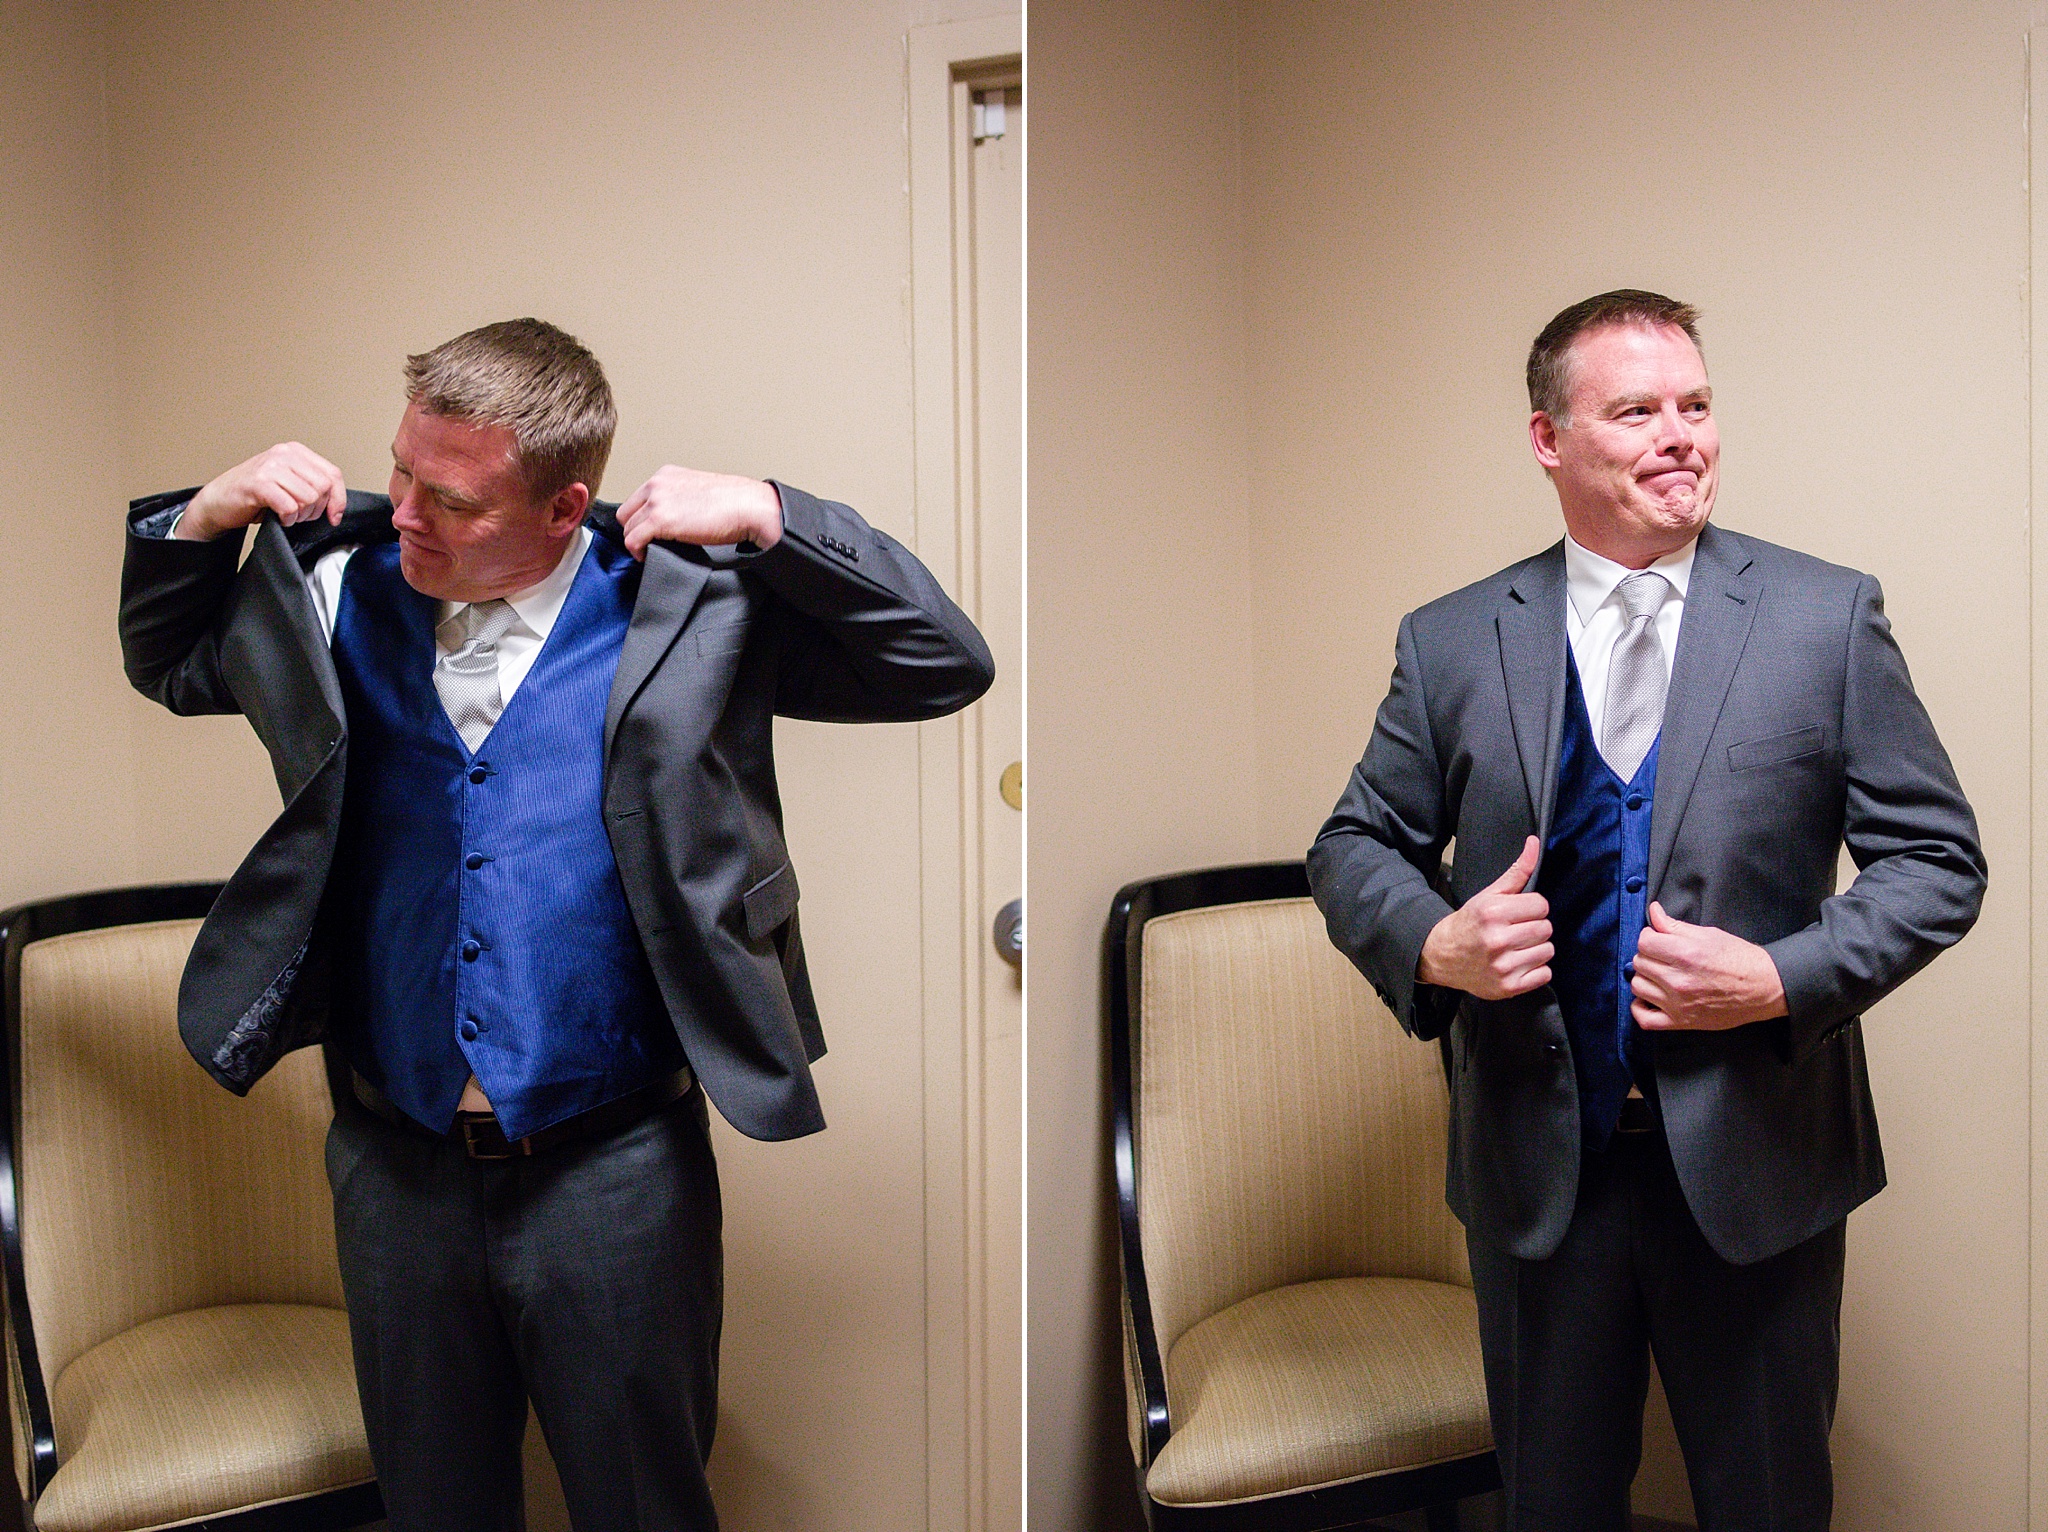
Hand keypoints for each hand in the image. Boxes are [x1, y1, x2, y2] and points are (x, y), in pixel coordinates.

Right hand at [177, 442, 345, 540]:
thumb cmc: (253, 494)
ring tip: (286, 514)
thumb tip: (337, 504)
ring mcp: (270, 467)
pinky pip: (290, 506)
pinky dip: (287, 518)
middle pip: (323, 487)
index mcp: (295, 451)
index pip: (333, 474)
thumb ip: (311, 484)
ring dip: (300, 515)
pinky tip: (278, 517)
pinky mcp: (258, 483)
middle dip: (316, 509)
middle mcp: (283, 454)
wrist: (217, 501)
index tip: (334, 516)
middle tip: (299, 514)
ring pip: (309, 498)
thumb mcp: (288, 483)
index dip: (338, 499)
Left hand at [616, 466, 782, 560]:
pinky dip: (637, 552)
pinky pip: (632, 541)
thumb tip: (672, 520)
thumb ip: (678, 500)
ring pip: (628, 529)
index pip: (636, 499)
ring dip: (637, 543)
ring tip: (651, 552)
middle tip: (649, 544)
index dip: (640, 519)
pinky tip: (648, 556)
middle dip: (635, 530)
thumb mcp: (697, 491)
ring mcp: (657, 502)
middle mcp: (657, 484)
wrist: (748, 507)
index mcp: (666, 475)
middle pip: (627, 514)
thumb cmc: (733, 503)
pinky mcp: (660, 521)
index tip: (648, 532)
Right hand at [1417, 836, 1553, 999]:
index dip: (1532, 908)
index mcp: (1494, 913)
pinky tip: (1518, 963)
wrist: (1442, 956)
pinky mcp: (1508, 987)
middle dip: (1534, 927)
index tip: (1518, 913)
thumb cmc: (1469, 923)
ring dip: (1536, 949)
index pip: (1542, 905)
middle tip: (1516, 930)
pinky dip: (1535, 970)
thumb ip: (1517, 871)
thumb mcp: (1489, 895)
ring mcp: (1503, 966)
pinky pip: (1544, 974)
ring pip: (1548, 951)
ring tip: (1517, 947)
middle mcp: (1498, 940)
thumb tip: (1535, 843)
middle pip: (1546, 928)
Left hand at [1631, 902, 1787, 1030]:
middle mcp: (1678, 980)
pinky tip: (1649, 999)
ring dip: (1645, 978)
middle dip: (1649, 955)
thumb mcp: (1708, 935)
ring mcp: (1678, 1004)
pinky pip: (1644, 1019)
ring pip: (1637, 987)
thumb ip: (1674, 926)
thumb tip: (1653, 911)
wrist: (1764, 988)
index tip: (1659, 939)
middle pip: (1639, 963)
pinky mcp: (1681, 1022)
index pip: (1644, 942)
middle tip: (1664, 956)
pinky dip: (1640, 1009)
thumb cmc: (1739, 959)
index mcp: (1685, 955)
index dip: (1650, 937)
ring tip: (1660, 975)